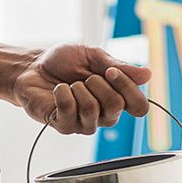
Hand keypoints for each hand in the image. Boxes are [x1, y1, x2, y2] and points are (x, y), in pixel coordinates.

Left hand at [11, 43, 151, 135]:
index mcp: (115, 97)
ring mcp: (84, 123)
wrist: (34, 66)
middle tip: (85, 76)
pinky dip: (61, 92)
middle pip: (117, 106)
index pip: (140, 107)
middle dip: (98, 83)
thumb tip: (147, 74)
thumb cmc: (64, 61)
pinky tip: (57, 91)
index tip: (110, 70)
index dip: (128, 88)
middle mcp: (104, 115)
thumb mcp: (93, 56)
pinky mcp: (64, 126)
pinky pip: (69, 110)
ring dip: (78, 88)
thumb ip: (119, 66)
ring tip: (69, 84)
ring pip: (92, 110)